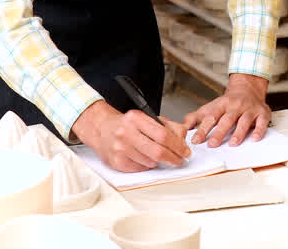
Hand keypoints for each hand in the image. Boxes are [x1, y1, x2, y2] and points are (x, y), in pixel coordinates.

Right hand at [72, 100, 189, 172]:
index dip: (178, 146)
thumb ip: (168, 126)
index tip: (185, 151)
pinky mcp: (116, 162)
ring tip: (155, 155)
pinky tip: (143, 158)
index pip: (163, 135)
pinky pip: (140, 169)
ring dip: (158, 161)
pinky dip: (146, 166)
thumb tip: (183, 138)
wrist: (102, 129)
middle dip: (173, 158)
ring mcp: (120, 148)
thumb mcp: (147, 118)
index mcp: (136, 118)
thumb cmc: (127, 124)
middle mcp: (126, 133)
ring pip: (150, 162)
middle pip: (158, 151)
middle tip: (179, 160)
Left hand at [183, 73, 270, 147]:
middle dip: (219, 132)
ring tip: (232, 144)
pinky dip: (259, 130)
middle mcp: (235, 106)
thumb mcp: (211, 107)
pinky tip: (254, 138)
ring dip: (238, 132)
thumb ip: (196, 117)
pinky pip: (261, 122)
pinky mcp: (262, 113)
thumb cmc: (228, 102)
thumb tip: (183, 128)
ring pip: (244, 121)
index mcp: (221, 105)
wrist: (248, 88)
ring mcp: (249, 109)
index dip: (203, 129)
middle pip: (226, 119)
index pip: (210, 117)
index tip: (196, 140)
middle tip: (213, 145)